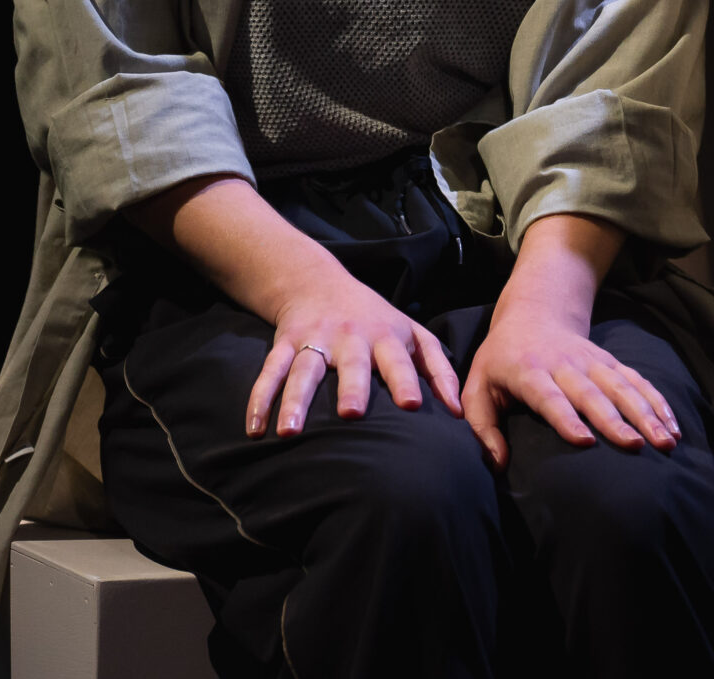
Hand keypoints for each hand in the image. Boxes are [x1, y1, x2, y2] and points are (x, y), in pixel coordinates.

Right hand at [249, 265, 461, 438]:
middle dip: (352, 386)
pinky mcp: (284, 343)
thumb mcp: (413, 334)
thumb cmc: (376, 319)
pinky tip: (253, 428)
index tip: (412, 406)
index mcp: (386, 337)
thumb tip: (460, 412)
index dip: (406, 381)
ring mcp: (315, 340)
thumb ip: (438, 370)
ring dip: (295, 400)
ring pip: (304, 370)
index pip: (400, 360)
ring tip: (288, 432)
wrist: (317, 281)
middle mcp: (351, 337)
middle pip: (351, 364)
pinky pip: (269, 372)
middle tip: (352, 413)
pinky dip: (259, 399)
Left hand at [461, 295, 681, 468]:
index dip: (567, 418)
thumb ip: (482, 426)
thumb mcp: (478, 386)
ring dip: (646, 413)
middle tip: (637, 445)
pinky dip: (657, 401)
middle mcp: (565, 365)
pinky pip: (637, 380)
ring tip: (666, 441)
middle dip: (616, 420)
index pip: (551, 397)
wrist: (535, 313)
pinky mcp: (610, 362)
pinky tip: (673, 425)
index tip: (586, 441)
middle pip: (593, 394)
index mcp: (530, 372)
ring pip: (622, 387)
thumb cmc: (501, 360)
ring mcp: (592, 362)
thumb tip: (497, 465)